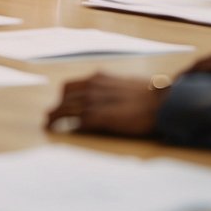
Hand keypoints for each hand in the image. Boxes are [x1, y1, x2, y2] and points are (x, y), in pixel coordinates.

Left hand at [46, 72, 165, 135]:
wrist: (162, 102)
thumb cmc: (150, 95)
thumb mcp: (125, 84)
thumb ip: (110, 89)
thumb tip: (107, 97)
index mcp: (98, 78)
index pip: (70, 87)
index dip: (63, 98)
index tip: (61, 105)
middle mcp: (92, 86)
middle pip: (64, 99)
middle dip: (55, 109)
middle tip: (50, 118)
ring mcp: (94, 102)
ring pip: (65, 110)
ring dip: (54, 119)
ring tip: (48, 126)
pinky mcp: (98, 117)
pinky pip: (75, 123)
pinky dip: (66, 127)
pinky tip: (63, 133)